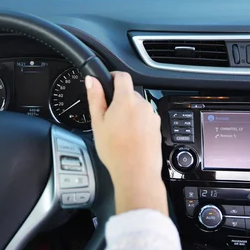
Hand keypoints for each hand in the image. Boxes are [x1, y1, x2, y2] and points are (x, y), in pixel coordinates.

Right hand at [86, 72, 166, 214]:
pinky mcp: (157, 127)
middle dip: (119, 102)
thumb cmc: (116, 151)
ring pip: (137, 108)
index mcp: (126, 100)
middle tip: (108, 118)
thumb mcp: (98, 123)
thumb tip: (92, 80)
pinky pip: (145, 119)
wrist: (136, 172)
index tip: (107, 83)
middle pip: (129, 94)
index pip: (122, 76)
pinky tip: (129, 138)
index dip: (113, 77)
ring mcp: (152, 117)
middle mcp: (142, 105)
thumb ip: (95, 97)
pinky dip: (137, 124)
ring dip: (129, 114)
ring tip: (119, 132)